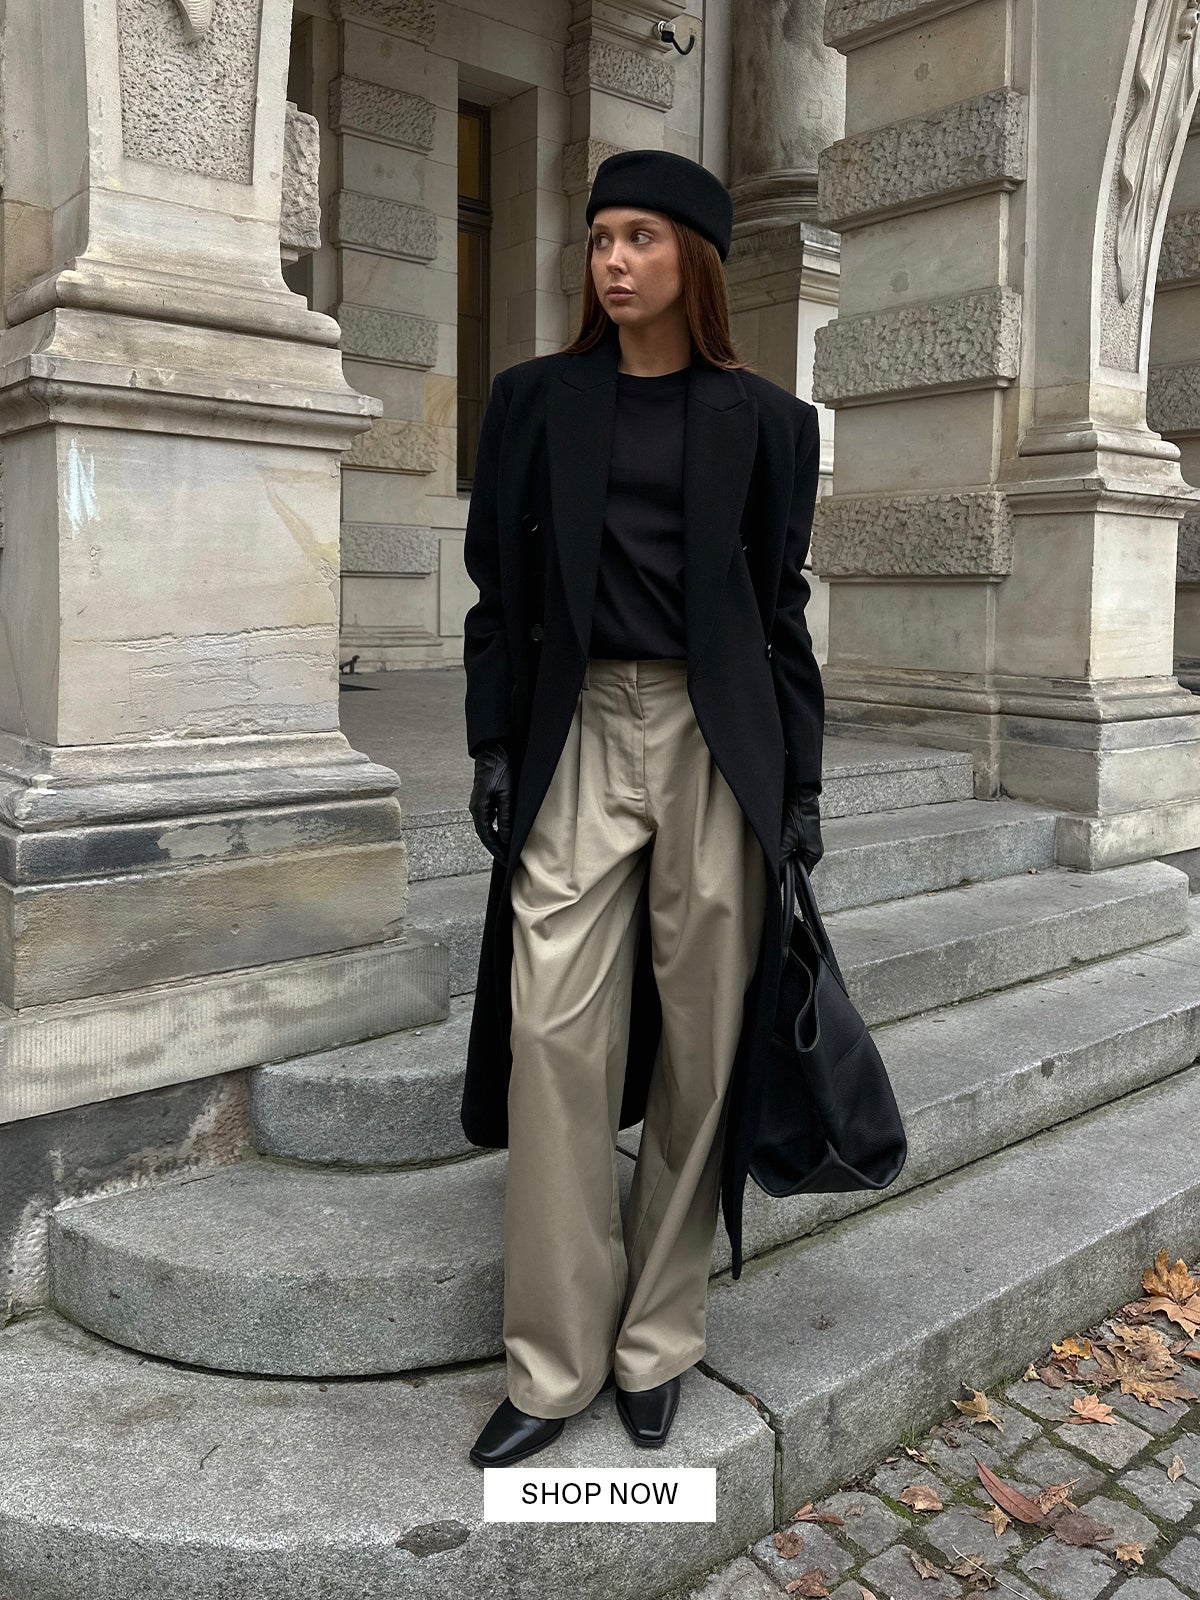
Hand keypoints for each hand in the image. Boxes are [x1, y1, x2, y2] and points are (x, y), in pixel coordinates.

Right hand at [470, 741, 513, 866]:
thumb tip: (506, 839)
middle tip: (508, 860)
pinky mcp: (485, 798)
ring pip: (488, 827)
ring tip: (508, 849)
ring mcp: (480, 803)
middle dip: (496, 848)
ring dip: (497, 838)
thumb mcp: (507, 796)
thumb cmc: (501, 770)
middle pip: (485, 834)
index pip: (487, 837)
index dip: (497, 851)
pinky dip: (498, 828)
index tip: (506, 862)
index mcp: (479, 809)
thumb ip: (506, 818)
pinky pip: (490, 819)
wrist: (496, 750)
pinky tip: (506, 832)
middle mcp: (476, 808)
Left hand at [780, 784, 822, 872]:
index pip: (801, 875)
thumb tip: (777, 873)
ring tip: (777, 851)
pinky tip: (779, 844)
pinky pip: (794, 848)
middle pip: (797, 866)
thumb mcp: (786, 840)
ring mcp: (810, 843)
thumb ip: (782, 859)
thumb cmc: (797, 816)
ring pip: (795, 857)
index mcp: (814, 855)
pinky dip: (786, 848)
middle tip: (774, 866)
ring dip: (786, 857)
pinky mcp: (804, 835)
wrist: (800, 796)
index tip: (777, 881)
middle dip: (787, 866)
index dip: (789, 877)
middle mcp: (814, 851)